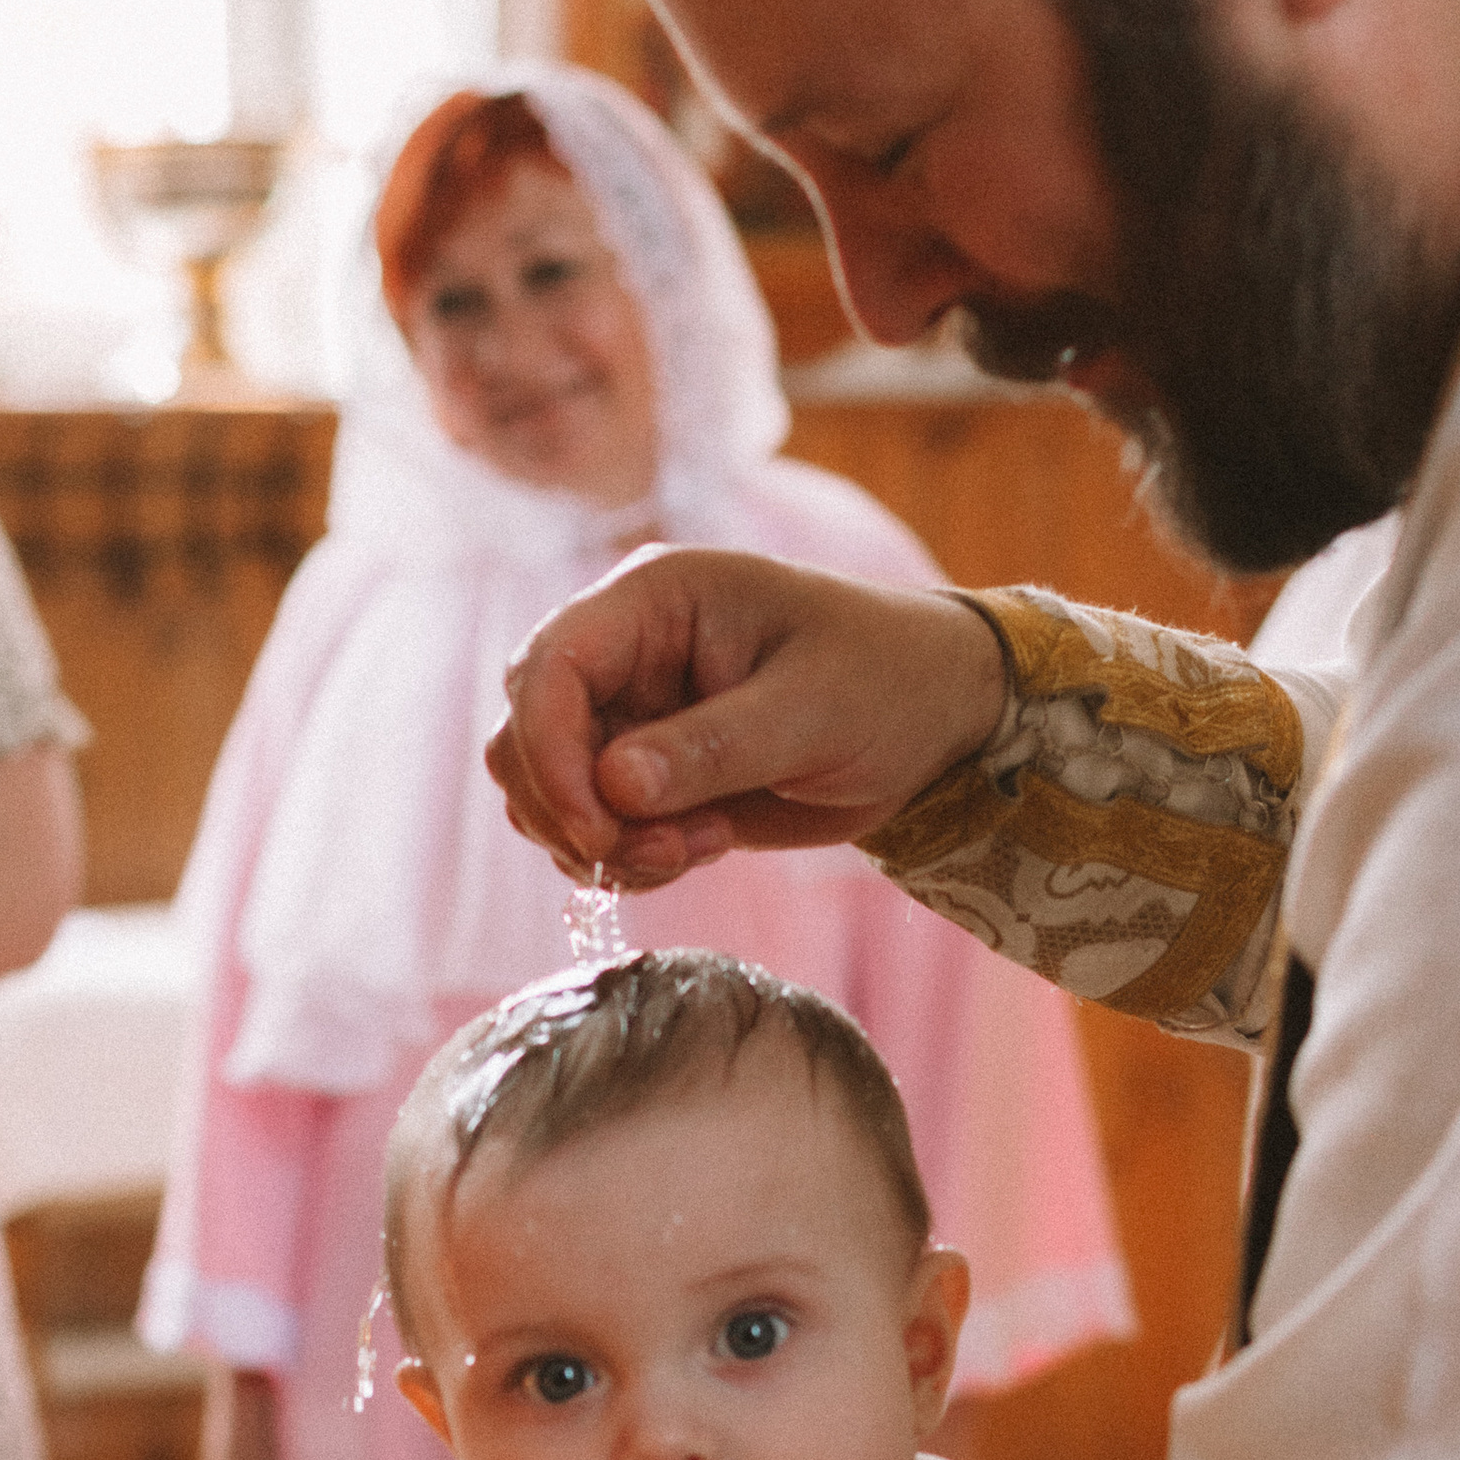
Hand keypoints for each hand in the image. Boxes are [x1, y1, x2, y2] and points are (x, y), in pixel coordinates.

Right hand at [489, 550, 1011, 889]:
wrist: (935, 720)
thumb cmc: (888, 681)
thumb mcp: (811, 711)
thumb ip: (711, 747)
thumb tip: (614, 788)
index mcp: (653, 600)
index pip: (546, 669)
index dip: (550, 755)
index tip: (599, 830)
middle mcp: (626, 653)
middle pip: (524, 737)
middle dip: (574, 812)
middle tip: (662, 852)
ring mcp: (632, 716)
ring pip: (549, 794)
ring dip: (604, 843)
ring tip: (695, 847)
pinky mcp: (649, 776)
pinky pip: (594, 829)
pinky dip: (628, 859)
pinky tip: (704, 846)